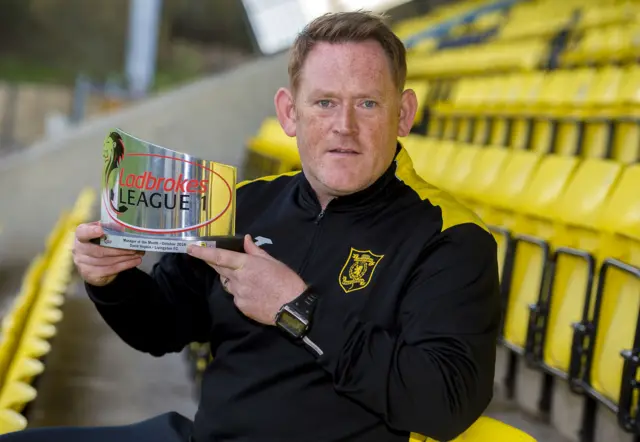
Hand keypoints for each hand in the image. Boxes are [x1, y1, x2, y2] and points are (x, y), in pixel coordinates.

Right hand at [73, 221, 144, 286]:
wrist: (93, 264)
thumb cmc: (99, 244)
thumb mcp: (102, 233)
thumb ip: (109, 229)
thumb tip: (125, 226)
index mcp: (81, 235)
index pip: (82, 233)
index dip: (91, 232)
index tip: (101, 231)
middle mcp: (78, 249)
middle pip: (99, 251)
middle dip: (119, 250)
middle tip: (134, 248)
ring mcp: (82, 263)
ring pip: (106, 261)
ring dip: (125, 258)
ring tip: (138, 254)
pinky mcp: (90, 274)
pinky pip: (109, 270)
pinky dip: (124, 265)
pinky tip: (135, 261)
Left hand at [187, 235, 306, 324]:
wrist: (292, 308)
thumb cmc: (286, 281)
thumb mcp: (273, 261)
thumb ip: (255, 251)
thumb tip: (246, 240)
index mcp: (246, 265)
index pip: (220, 257)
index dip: (204, 253)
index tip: (191, 248)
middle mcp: (238, 279)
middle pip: (219, 269)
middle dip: (212, 262)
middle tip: (207, 256)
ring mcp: (238, 294)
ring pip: (227, 283)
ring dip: (229, 277)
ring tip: (243, 276)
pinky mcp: (241, 306)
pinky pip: (235, 295)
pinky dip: (239, 291)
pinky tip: (252, 291)